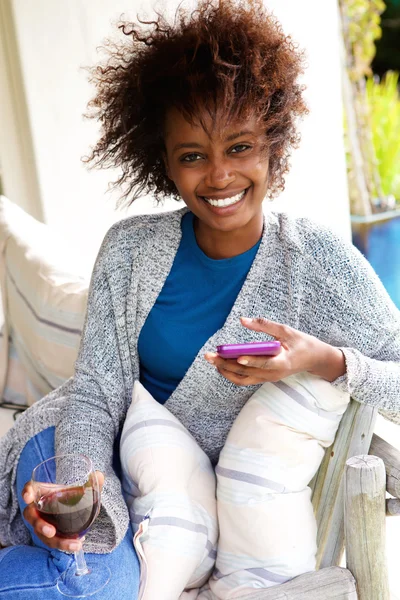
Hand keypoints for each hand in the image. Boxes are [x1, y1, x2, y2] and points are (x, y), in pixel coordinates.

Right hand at [22, 471, 104, 551]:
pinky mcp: (48, 534)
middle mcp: (39, 507)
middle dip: (39, 525)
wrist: (77, 509)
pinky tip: (77, 544)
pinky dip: (64, 544)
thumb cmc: (74, 495)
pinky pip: (52, 541)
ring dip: (56, 541)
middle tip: (51, 531)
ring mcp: (42, 522)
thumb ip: (92, 483)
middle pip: (31, 516)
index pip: (30, 488)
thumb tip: (100, 475)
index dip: (27, 492)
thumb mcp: (83, 489)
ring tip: (73, 545)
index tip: (28, 497)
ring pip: (42, 534)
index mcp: (43, 491)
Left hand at [204, 317, 345, 385]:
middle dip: (226, 364)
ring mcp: (269, 378)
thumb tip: (243, 320)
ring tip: (212, 361)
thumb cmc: (302, 343)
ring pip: (243, 379)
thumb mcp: (286, 330)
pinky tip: (221, 365)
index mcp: (283, 362)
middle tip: (209, 355)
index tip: (239, 357)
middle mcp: (274, 374)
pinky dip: (232, 374)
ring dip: (226, 371)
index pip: (265, 363)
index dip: (251, 361)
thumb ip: (265, 325)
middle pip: (247, 372)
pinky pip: (246, 379)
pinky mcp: (265, 378)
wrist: (314, 359)